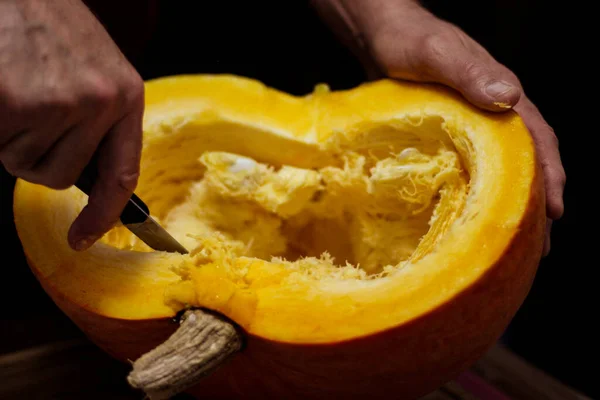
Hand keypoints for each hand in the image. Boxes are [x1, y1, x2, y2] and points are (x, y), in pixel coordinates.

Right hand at [0, 0, 144, 250]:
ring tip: (13, 86)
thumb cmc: (46, 25)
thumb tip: (82, 176)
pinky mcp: (17, 103)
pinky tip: (0, 84)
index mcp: (125, 95)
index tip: (84, 238)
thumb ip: (96, 118)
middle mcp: (100, 102)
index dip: (103, 214)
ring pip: (23, 162)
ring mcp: (60, 103)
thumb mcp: (90, 66)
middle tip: (25, 106)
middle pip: (59, 175)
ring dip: (10, 136)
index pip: (122, 174)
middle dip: (34, 154)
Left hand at [313, 0, 564, 255]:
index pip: (536, 140)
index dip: (549, 175)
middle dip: (535, 205)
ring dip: (509, 207)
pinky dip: (478, 197)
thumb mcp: (436, 53)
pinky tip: (472, 222)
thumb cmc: (408, 41)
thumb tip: (508, 99)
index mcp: (500, 96)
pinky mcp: (449, 139)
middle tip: (538, 249)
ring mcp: (471, 130)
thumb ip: (469, 72)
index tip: (555, 212)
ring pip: (499, 172)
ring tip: (512, 248)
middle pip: (524, 164)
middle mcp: (492, 117)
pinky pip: (471, 172)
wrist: (381, 39)